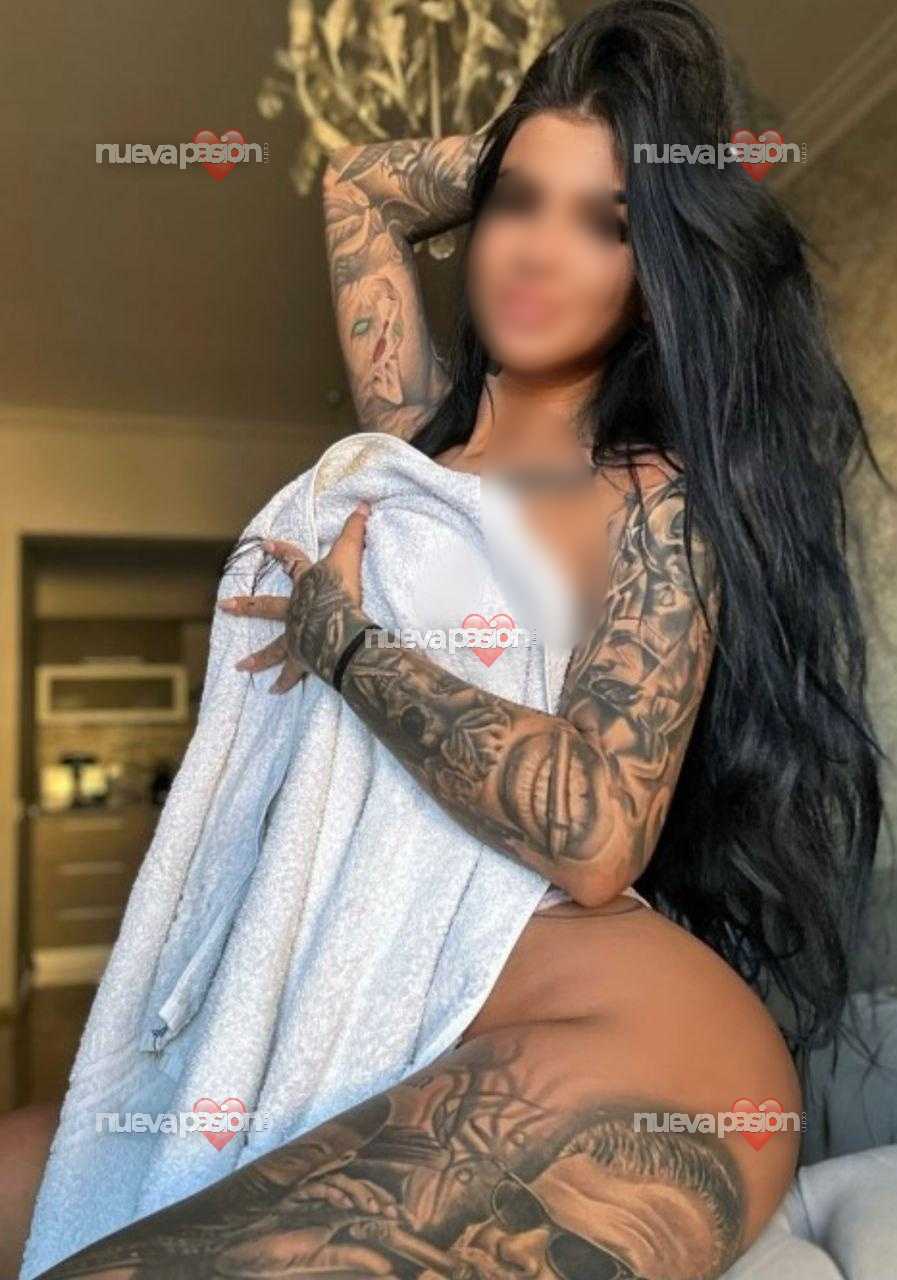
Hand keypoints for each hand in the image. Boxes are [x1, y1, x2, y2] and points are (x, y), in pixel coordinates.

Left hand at [217, 501, 372, 692]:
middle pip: (265, 607)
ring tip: (240, 667)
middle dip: (245, 606)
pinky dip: (283, 682)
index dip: (281, 551)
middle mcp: (294, 610)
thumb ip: (355, 531)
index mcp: (306, 584)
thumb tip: (363, 503)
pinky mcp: (301, 658)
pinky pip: (290, 672)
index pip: (292, 562)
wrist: (338, 627)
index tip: (265, 544)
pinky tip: (274, 691)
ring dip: (257, 658)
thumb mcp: (350, 554)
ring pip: (272, 648)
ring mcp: (295, 636)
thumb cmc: (343, 591)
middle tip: (223, 606)